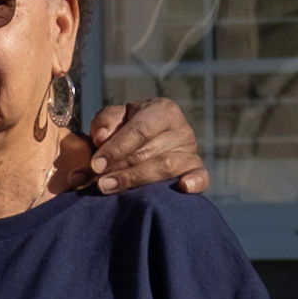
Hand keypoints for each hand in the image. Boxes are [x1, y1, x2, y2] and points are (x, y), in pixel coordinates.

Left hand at [67, 94, 207, 197]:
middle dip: (120, 168)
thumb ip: (106, 122)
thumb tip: (101, 137)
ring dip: (136, 179)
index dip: (116, 148)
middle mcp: (180, 128)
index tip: (96, 164)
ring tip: (109, 187)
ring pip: (165, 168)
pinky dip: (195, 182)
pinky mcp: (196, 169)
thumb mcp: (116, 118)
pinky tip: (183, 188)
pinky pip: (201, 177)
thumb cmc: (129, 128)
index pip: (140, 130)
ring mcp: (190, 150)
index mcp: (162, 110)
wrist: (153, 141)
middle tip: (98, 182)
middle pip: (149, 152)